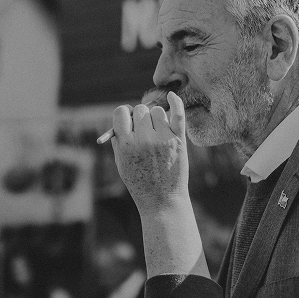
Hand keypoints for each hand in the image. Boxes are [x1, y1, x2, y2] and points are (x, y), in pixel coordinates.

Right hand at [111, 91, 187, 215]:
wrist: (161, 201)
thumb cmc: (140, 182)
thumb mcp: (121, 162)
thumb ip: (119, 139)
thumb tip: (124, 117)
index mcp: (125, 144)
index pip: (121, 112)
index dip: (124, 115)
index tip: (128, 121)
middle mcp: (143, 139)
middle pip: (140, 110)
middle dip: (140, 117)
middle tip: (144, 130)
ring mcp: (162, 139)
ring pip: (157, 111)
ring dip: (156, 118)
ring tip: (157, 134)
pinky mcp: (178, 141)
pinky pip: (178, 113)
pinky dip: (176, 102)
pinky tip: (173, 96)